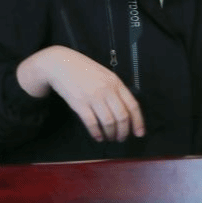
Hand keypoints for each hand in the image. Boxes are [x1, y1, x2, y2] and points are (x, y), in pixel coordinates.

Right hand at [16, 45, 145, 141]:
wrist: (61, 64)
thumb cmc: (84, 70)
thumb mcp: (105, 75)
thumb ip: (116, 90)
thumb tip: (126, 111)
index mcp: (116, 82)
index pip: (132, 105)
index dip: (138, 122)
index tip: (139, 133)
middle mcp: (107, 89)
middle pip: (122, 116)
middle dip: (124, 132)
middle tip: (121, 138)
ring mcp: (93, 96)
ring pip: (109, 122)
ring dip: (111, 134)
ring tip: (110, 138)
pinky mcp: (79, 103)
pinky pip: (92, 123)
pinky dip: (97, 133)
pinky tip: (98, 137)